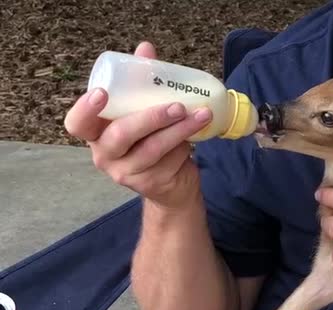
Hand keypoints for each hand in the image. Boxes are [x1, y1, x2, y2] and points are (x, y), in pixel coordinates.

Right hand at [64, 41, 212, 209]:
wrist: (171, 183)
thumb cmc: (151, 139)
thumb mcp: (142, 110)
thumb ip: (140, 81)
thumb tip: (145, 48)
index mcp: (96, 132)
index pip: (77, 123)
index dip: (85, 109)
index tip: (102, 93)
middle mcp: (105, 155)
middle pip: (121, 135)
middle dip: (152, 117)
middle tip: (177, 106)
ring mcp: (126, 172)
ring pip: (152, 149)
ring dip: (180, 130)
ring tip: (201, 115)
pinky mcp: (150, 184)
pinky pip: (169, 162)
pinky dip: (186, 146)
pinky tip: (196, 138)